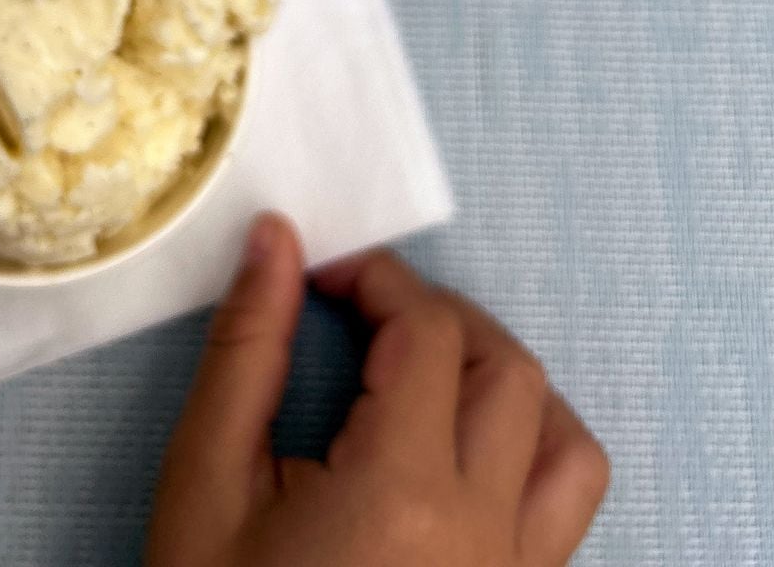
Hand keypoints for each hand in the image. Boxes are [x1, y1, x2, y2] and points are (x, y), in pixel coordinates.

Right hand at [148, 215, 607, 566]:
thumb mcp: (204, 487)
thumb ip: (245, 353)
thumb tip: (278, 241)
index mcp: (401, 493)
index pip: (428, 331)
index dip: (378, 279)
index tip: (326, 276)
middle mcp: (483, 533)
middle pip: (505, 369)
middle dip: (438, 317)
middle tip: (367, 316)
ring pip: (564, 438)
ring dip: (504, 381)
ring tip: (429, 374)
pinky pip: (569, 508)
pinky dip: (537, 452)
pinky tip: (468, 451)